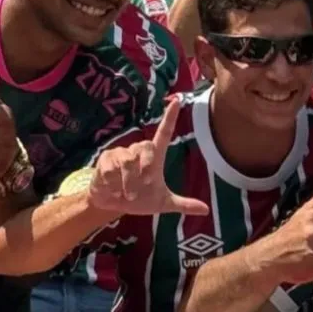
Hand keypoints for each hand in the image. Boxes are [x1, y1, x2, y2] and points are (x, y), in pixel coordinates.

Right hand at [89, 100, 209, 215]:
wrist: (112, 206)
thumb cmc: (139, 200)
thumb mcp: (162, 204)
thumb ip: (183, 204)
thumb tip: (205, 210)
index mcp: (155, 157)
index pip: (164, 132)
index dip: (170, 116)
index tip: (177, 101)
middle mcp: (139, 150)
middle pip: (146, 147)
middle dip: (144, 170)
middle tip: (141, 189)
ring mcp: (122, 153)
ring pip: (128, 161)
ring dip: (128, 183)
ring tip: (125, 193)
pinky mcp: (106, 158)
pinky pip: (111, 169)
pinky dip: (113, 184)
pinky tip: (112, 189)